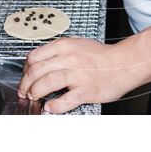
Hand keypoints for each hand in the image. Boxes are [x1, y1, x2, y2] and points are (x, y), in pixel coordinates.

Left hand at [17, 38, 142, 113]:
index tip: (26, 75)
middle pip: (36, 71)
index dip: (26, 69)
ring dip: (35, 93)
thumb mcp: (78, 45)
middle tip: (25, 90)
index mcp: (65, 46)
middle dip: (26, 84)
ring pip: (45, 84)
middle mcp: (69, 58)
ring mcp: (77, 75)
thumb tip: (41, 64)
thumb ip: (60, 52)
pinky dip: (53, 106)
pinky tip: (50, 107)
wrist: (124, 63)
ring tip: (35, 97)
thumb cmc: (102, 56)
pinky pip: (63, 101)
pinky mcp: (85, 90)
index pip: (34, 56)